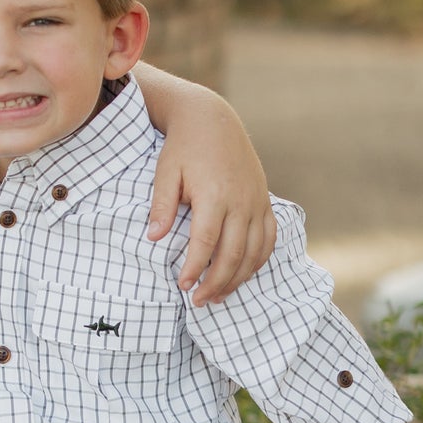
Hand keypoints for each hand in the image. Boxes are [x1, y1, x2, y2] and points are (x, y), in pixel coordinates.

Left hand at [143, 78, 275, 303]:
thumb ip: (161, 206)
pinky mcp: (264, 202)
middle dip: (216, 283)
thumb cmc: (184, 148)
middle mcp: (241, 202)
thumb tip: (154, 238)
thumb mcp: (166, 172)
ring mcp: (257, 202)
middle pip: (233, 254)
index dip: (195, 269)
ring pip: (254, 252)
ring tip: (218, 296)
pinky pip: (268, 239)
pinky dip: (258, 261)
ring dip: (237, 278)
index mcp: (215, 195)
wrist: (213, 121)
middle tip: (198, 301)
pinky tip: (242, 274)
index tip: (182, 286)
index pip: (206, 243)